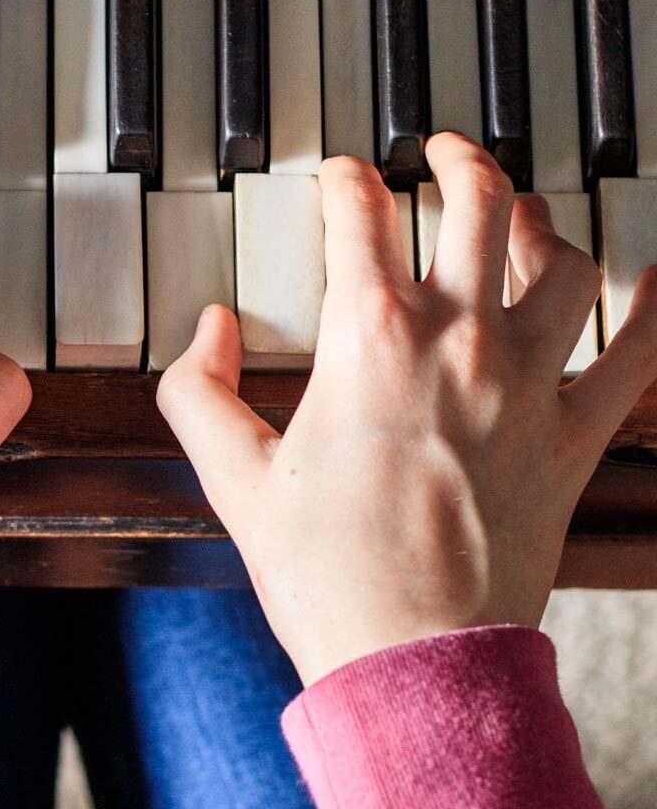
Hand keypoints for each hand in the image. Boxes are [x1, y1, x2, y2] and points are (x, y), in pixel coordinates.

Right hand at [158, 134, 656, 686]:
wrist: (411, 654)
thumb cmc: (327, 577)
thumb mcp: (233, 480)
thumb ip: (198, 392)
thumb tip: (211, 331)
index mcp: (369, 339)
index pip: (360, 216)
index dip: (345, 180)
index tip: (341, 176)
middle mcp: (458, 341)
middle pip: (477, 203)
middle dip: (458, 160)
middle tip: (443, 154)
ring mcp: (528, 384)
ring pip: (561, 259)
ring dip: (541, 223)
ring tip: (523, 217)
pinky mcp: (574, 436)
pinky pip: (635, 354)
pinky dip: (650, 310)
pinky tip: (651, 282)